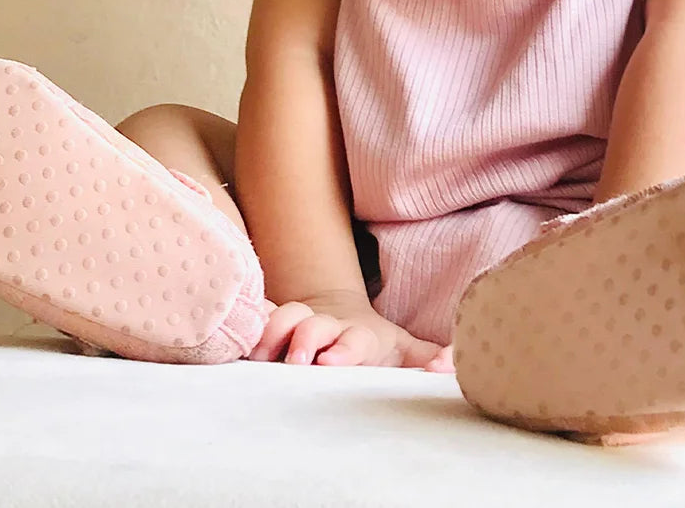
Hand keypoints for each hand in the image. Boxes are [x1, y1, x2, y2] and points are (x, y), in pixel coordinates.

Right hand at [248, 291, 453, 371]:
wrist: (336, 318)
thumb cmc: (373, 344)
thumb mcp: (403, 351)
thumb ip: (427, 359)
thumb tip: (450, 367)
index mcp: (357, 336)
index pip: (352, 340)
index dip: (343, 349)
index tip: (331, 362)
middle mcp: (324, 328)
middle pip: (310, 326)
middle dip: (303, 340)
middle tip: (296, 362)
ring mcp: (295, 327)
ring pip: (279, 319)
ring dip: (270, 334)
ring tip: (258, 356)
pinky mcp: (271, 331)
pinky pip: (254, 323)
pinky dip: (245, 330)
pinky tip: (234, 343)